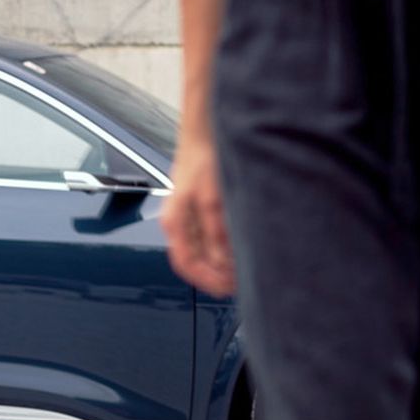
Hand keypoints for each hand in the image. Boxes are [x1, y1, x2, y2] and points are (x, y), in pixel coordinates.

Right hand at [162, 136, 236, 297]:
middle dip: (217, 275)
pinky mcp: (202, 206)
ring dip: (222, 262)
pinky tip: (242, 247)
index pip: (186, 264)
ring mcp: (190, 214)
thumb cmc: (204, 158)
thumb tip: (223, 263)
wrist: (207, 130)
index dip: (207, 281)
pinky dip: (225, 246)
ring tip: (245, 269)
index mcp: (174, 223)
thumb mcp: (213, 199)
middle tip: (242, 284)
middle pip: (196, 261)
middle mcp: (180, 221)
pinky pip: (210, 236)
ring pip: (204, 250)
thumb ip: (217, 232)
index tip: (228, 289)